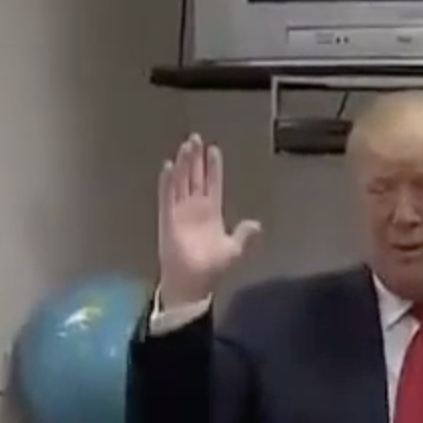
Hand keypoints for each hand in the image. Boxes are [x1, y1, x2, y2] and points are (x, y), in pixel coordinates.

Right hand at [155, 135, 259, 308]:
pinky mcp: (168, 219)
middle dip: (195, 159)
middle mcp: (195, 209)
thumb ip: (243, 235)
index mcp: (211, 213)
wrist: (192, 284)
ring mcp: (180, 212)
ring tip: (185, 146)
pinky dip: (167, 183)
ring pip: (181, 182)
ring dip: (183, 164)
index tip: (213, 150)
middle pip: (194, 177)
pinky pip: (166, 197)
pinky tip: (168, 168)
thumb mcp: (232, 250)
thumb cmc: (210, 268)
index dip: (213, 168)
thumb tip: (256, 225)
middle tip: (195, 138)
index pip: (212, 184)